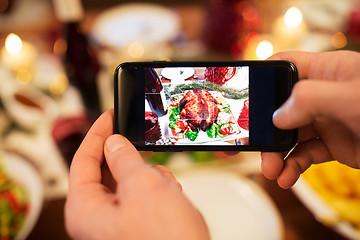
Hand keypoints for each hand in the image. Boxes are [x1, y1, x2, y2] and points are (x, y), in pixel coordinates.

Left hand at [64, 110, 208, 239]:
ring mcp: (118, 222)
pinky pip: (143, 195)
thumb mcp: (143, 186)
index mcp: (85, 209)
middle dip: (132, 162)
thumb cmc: (165, 239)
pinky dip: (158, 191)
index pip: (83, 160)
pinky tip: (170, 200)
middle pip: (108, 171)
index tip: (109, 116)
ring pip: (130, 182)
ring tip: (165, 190)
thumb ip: (123, 158)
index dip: (97, 134)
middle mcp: (97, 217)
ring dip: (150, 179)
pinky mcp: (137, 224)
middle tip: (145, 150)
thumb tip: (114, 142)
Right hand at [262, 50, 359, 188]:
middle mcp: (320, 94)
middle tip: (255, 149)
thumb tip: (277, 117)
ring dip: (277, 155)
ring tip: (272, 172)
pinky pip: (304, 154)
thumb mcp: (351, 97)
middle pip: (279, 108)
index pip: (283, 67)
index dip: (261, 79)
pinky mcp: (331, 144)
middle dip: (265, 130)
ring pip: (289, 135)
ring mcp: (324, 120)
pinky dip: (293, 166)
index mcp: (324, 71)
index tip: (243, 99)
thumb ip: (309, 98)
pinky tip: (287, 177)